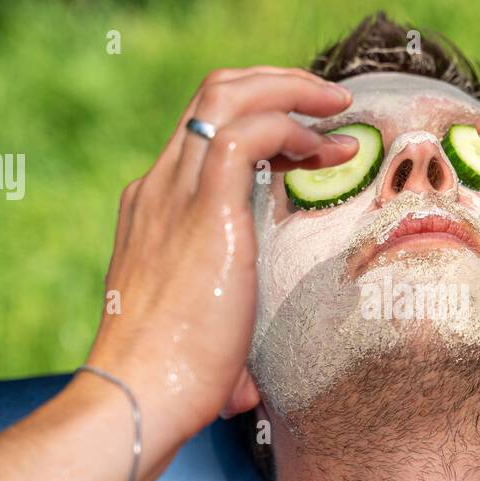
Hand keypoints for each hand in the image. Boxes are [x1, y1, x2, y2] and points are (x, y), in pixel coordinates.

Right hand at [84, 66, 356, 451]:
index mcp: (154, 210)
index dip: (261, 119)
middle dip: (278, 84)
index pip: (204, 134)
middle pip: (214, 96)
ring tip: (339, 109)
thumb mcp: (199, 337)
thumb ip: (219, 342)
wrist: (141, 396)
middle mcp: (159, 188)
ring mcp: (175, 194)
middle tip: (332, 104)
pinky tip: (324, 152)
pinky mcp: (205, 209)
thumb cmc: (172, 383)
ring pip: (228, 94)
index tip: (310, 140)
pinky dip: (292, 126)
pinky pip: (249, 132)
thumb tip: (245, 388)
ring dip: (291, 90)